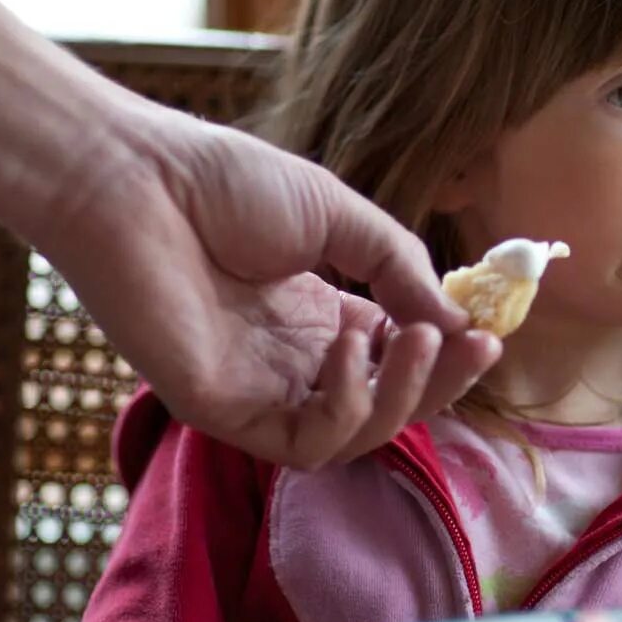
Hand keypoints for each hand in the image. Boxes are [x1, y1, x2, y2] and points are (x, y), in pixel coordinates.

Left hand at [38, 104, 499, 467]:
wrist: (135, 180)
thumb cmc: (221, 184)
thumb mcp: (338, 214)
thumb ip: (398, 269)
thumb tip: (461, 321)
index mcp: (317, 316)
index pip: (396, 360)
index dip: (444, 352)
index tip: (486, 331)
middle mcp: (292, 362)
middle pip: (386, 405)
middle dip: (440, 382)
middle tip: (476, 347)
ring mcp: (258, 391)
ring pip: (354, 435)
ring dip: (402, 396)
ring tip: (418, 341)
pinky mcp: (223, 412)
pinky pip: (306, 442)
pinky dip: (345, 405)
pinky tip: (348, 346)